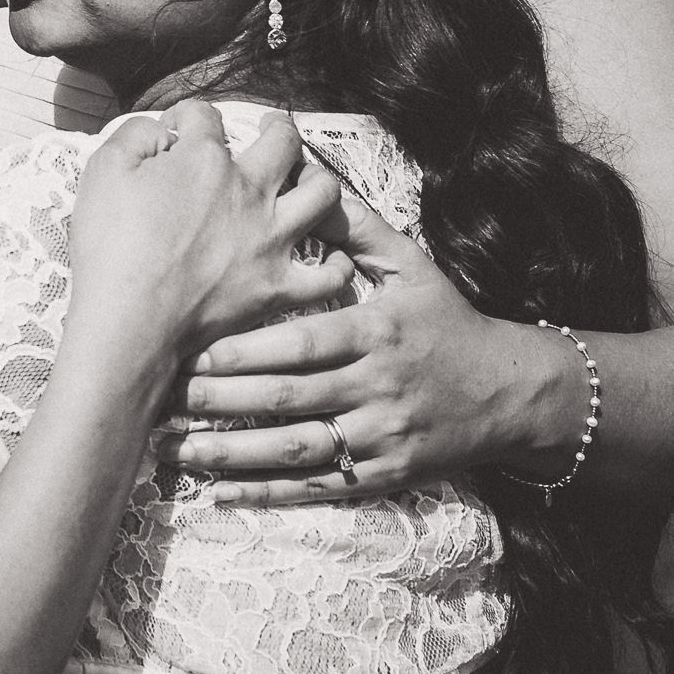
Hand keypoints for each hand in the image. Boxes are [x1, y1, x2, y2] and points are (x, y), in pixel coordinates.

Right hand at [67, 103, 352, 359]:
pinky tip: (330, 258)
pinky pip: (330, 275)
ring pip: (323, 195)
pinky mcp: (278, 287)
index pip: (204, 117)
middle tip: (269, 130)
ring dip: (319, 180)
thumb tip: (160, 133)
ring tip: (307, 180)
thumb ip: (135, 136)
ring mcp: (271, 240)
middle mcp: (248, 191)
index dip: (186, 118)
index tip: (174, 132)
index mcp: (204, 160)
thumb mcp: (103, 171)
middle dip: (277, 128)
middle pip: (283, 142)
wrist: (130, 320)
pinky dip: (337, 265)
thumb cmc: (110, 247)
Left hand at [159, 184, 572, 504]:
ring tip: (175, 449)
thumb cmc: (446, 320)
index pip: (303, 344)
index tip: (194, 352)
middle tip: (163, 398)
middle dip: (221, 401)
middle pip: (290, 397)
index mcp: (378, 331)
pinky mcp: (387, 474)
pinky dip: (268, 493)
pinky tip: (220, 493)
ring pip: (298, 449)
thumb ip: (356, 229)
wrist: (510, 391)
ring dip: (231, 453)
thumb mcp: (412, 265)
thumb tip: (306, 180)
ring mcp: (384, 435)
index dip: (248, 351)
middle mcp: (379, 386)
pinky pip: (320, 487)